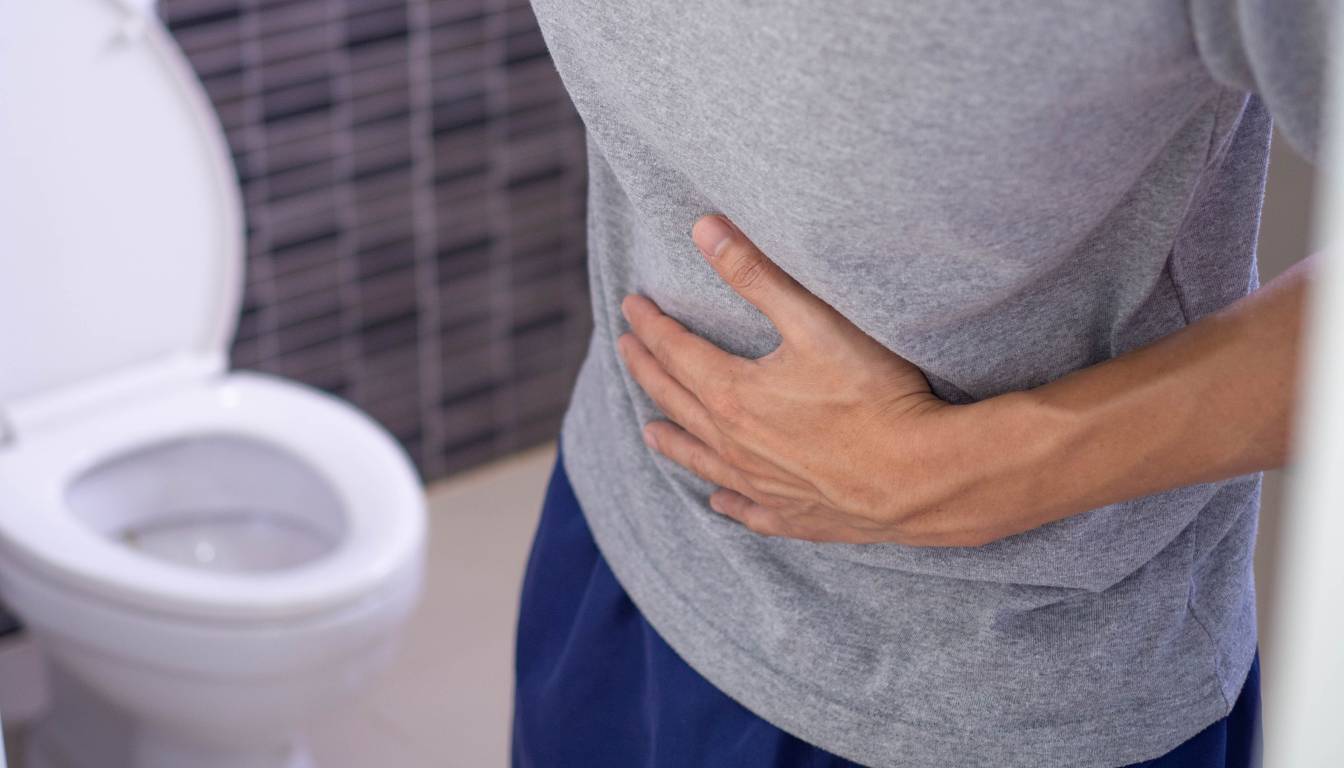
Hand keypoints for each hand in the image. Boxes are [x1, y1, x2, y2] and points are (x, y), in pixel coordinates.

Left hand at [617, 214, 1020, 545]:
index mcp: (732, 393)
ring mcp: (761, 484)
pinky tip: (719, 499)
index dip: (651, 326)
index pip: (675, 352)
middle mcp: (734, 443)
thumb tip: (704, 229)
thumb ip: (755, 275)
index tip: (631, 307)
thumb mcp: (813, 322)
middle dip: (647, 370)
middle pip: (676, 401)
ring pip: (700, 459)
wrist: (916, 477)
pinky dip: (727, 500)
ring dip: (673, 440)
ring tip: (650, 431)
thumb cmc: (872, 394)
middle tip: (626, 350)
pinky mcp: (792, 515)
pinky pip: (746, 508)